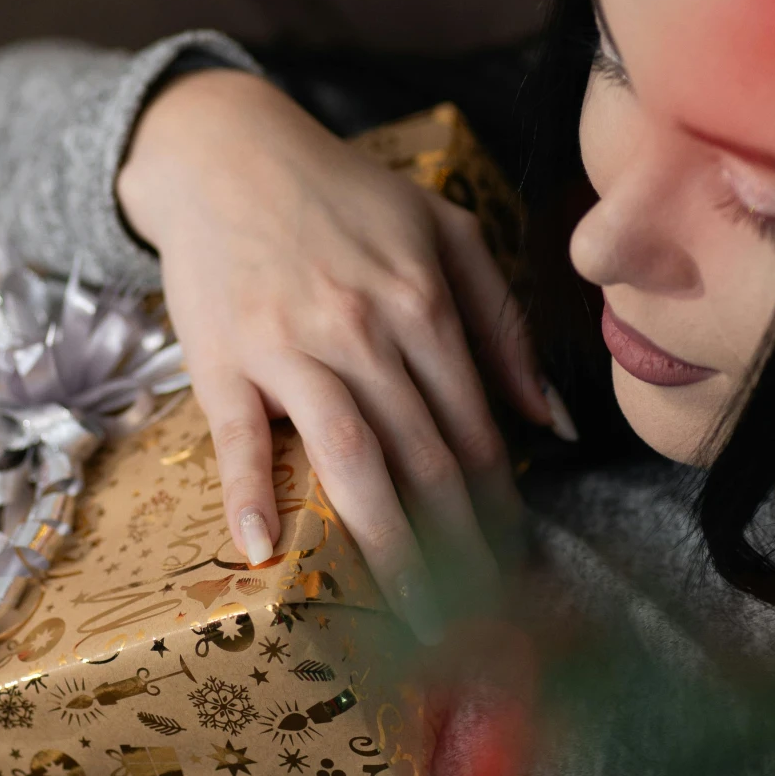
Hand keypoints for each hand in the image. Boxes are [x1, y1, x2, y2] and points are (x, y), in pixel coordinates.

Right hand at [117, 71, 569, 609]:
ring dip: (385, 543)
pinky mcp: (222, 357)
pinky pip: (238, 436)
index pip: (476, 428)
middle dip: (457, 549)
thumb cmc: (340, 197)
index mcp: (423, 301)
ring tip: (405, 613)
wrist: (225, 155)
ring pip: (350, 457)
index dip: (499, 508)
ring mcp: (290, 345)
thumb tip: (552, 423)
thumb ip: (502, 323)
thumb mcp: (442, 231)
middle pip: (424, 457)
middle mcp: (364, 329)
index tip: (512, 569)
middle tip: (473, 620)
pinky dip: (248, 494)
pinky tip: (263, 551)